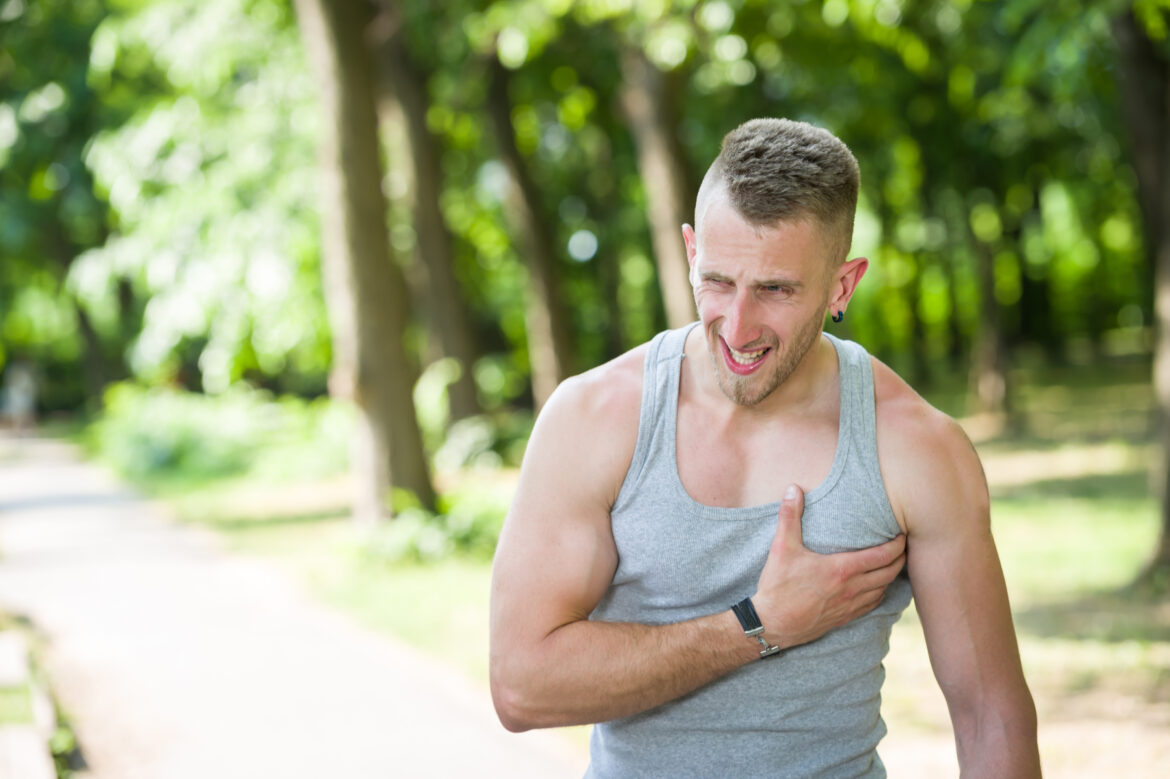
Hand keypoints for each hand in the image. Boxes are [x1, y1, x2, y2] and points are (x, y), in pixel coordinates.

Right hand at [752, 484, 905, 648]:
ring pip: (883, 590)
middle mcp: (851, 588)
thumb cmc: (777, 586)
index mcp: (841, 569)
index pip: (882, 556)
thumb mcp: (782, 547)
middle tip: (905, 547)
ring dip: (892, 576)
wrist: (772, 624)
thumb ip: (789, 516)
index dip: (897, 545)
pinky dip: (880, 593)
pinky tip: (877, 588)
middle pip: (889, 573)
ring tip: (894, 564)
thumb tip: (793, 489)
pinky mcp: (844, 618)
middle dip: (901, 559)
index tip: (902, 534)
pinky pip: (872, 605)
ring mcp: (849, 606)